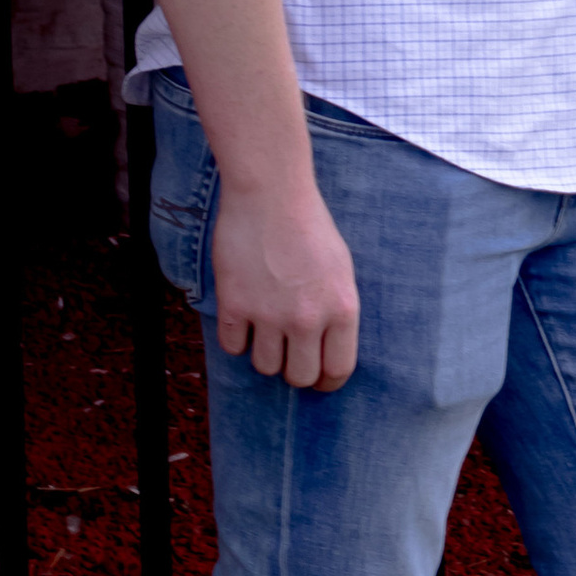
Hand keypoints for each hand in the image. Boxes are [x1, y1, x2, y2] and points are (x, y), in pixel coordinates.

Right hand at [209, 175, 361, 389]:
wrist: (271, 194)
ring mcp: (269, 314)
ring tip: (265, 330)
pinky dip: (236, 338)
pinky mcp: (235, 305)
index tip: (318, 381)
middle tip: (288, 355)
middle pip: (299, 376)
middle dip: (294, 371)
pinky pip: (233, 347)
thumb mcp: (341, 270)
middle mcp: (308, 318)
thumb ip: (336, 311)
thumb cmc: (310, 226)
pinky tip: (242, 317)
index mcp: (342, 309)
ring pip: (264, 366)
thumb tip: (327, 350)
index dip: (327, 382)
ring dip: (264, 354)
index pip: (337, 370)